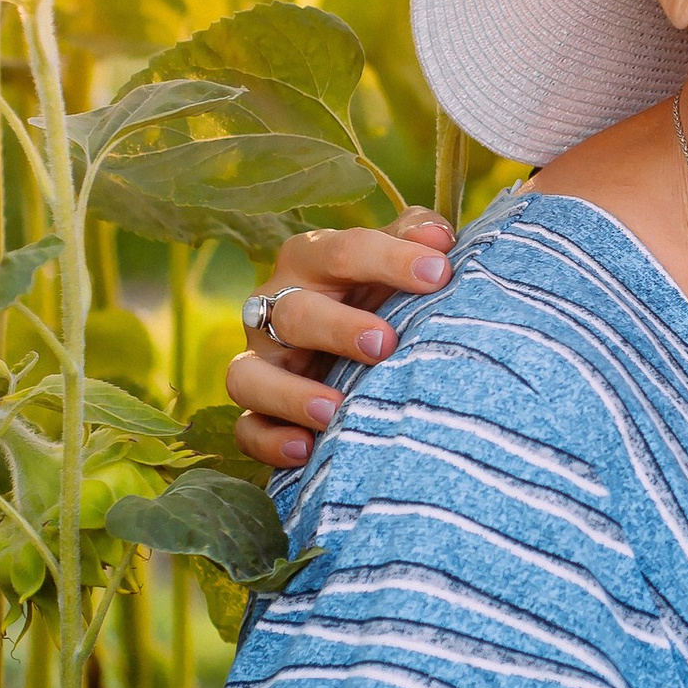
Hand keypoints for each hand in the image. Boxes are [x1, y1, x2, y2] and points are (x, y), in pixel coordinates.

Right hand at [226, 208, 453, 468]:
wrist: (359, 345)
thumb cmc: (381, 291)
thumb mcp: (397, 260)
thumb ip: (416, 237)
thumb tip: (439, 239)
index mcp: (312, 260)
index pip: (343, 251)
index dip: (390, 259)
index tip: (439, 274)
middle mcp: (276, 306)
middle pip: (293, 312)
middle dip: (338, 327)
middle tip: (386, 344)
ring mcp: (261, 361)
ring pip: (249, 376)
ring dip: (290, 394)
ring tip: (335, 410)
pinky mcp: (257, 410)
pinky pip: (248, 429)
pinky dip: (271, 441)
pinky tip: (308, 450)